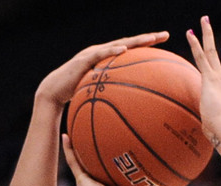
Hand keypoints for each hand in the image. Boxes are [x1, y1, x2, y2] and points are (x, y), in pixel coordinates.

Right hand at [37, 31, 169, 107]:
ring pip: (118, 44)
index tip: (166, 45)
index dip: (149, 48)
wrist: (53, 92)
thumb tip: (129, 114)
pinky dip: (112, 51)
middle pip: (130, 43)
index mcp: (109, 61)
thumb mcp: (98, 98)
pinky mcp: (84, 59)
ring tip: (151, 39)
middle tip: (166, 35)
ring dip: (135, 41)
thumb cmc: (76, 97)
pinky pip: (100, 54)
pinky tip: (124, 50)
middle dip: (148, 39)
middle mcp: (103, 53)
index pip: (132, 52)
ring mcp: (93, 54)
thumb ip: (112, 99)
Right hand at [62, 135, 174, 185]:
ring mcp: (86, 179)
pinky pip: (72, 160)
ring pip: (80, 158)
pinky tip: (65, 134)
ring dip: (77, 145)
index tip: (115, 149)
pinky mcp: (80, 178)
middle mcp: (96, 182)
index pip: (110, 171)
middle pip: (94, 162)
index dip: (112, 161)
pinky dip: (68, 148)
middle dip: (94, 149)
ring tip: (75, 127)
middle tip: (95, 132)